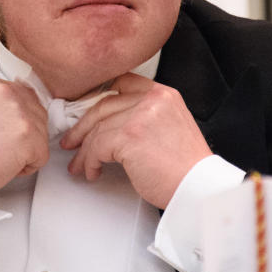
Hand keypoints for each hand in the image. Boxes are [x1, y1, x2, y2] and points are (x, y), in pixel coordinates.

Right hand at [0, 75, 48, 192]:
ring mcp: (20, 113)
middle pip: (36, 115)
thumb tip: (14, 108)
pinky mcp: (29, 138)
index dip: (12, 122)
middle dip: (21, 135)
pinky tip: (2, 165)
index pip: (23, 96)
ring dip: (23, 151)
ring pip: (40, 136)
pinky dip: (25, 168)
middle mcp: (7, 92)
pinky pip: (41, 157)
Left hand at [60, 73, 211, 208]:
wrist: (199, 189)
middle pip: (104, 105)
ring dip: (85, 150)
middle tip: (73, 141)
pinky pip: (97, 147)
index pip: (122, 83)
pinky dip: (90, 161)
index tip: (86, 111)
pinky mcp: (129, 136)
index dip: (98, 97)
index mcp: (163, 94)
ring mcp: (140, 116)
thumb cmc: (186, 168)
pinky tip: (93, 171)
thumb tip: (112, 125)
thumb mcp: (171, 127)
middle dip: (83, 126)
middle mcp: (152, 99)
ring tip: (81, 164)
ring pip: (98, 128)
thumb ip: (145, 117)